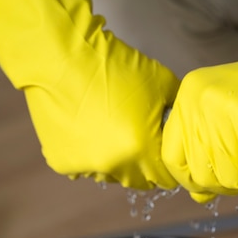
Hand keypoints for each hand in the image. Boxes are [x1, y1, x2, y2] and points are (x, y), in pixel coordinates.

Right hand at [0, 0, 179, 189]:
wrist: (62, 57)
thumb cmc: (115, 66)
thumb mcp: (161, 82)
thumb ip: (174, 110)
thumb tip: (176, 122)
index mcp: (141, 151)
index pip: (165, 179)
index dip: (168, 166)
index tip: (163, 152)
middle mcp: (114, 167)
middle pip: (138, 181)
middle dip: (144, 167)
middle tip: (138, 141)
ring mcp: (85, 167)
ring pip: (109, 174)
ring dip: (114, 161)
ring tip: (109, 131)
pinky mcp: (61, 162)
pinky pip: (82, 167)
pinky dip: (87, 154)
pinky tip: (86, 130)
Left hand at [162, 28, 237, 202]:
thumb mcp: (227, 109)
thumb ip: (205, 145)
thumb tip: (197, 194)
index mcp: (191, 92)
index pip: (170, 155)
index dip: (187, 177)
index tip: (206, 179)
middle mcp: (204, 102)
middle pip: (199, 175)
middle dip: (224, 182)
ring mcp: (230, 117)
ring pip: (228, 181)